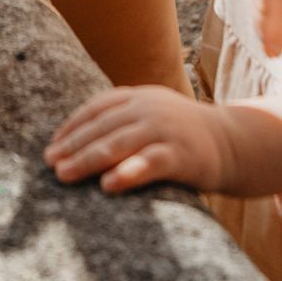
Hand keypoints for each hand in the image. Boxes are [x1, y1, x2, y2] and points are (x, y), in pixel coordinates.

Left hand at [44, 86, 225, 193]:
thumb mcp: (150, 113)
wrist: (232, 141)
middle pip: (102, 126)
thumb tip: (79, 135)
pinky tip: (108, 185)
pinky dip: (127, 173)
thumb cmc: (180, 132)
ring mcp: (164, 129)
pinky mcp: (181, 154)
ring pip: (118, 143)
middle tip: (49, 163)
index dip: (71, 125)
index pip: (96, 107)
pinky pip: (149, 163)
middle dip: (72, 145)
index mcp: (137, 96)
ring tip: (65, 173)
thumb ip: (121, 117)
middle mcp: (148, 108)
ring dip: (88, 159)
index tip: (52, 145)